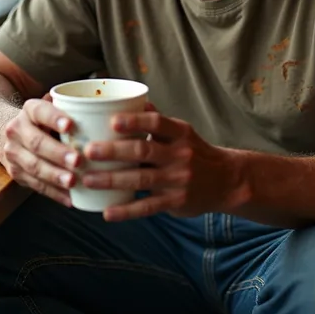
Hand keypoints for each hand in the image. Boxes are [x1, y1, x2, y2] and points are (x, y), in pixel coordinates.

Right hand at [2, 97, 81, 205]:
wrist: (17, 135)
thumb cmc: (49, 121)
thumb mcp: (56, 109)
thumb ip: (75, 110)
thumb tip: (107, 112)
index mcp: (30, 110)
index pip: (40, 111)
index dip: (54, 118)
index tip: (71, 126)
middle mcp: (17, 130)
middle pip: (37, 142)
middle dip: (58, 153)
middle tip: (78, 161)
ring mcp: (14, 153)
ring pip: (34, 166)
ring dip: (55, 176)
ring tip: (73, 182)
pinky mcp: (16, 174)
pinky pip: (36, 185)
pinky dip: (55, 192)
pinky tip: (70, 197)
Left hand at [81, 109, 243, 221]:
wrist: (226, 181)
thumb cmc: (195, 152)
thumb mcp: (183, 132)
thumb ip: (158, 121)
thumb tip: (135, 101)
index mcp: (180, 133)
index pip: (157, 123)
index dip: (135, 121)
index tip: (113, 121)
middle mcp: (180, 154)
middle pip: (143, 150)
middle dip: (113, 151)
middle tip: (88, 151)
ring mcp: (178, 179)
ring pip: (140, 179)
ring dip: (112, 180)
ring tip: (88, 179)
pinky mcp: (176, 202)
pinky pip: (147, 207)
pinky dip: (126, 210)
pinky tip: (107, 212)